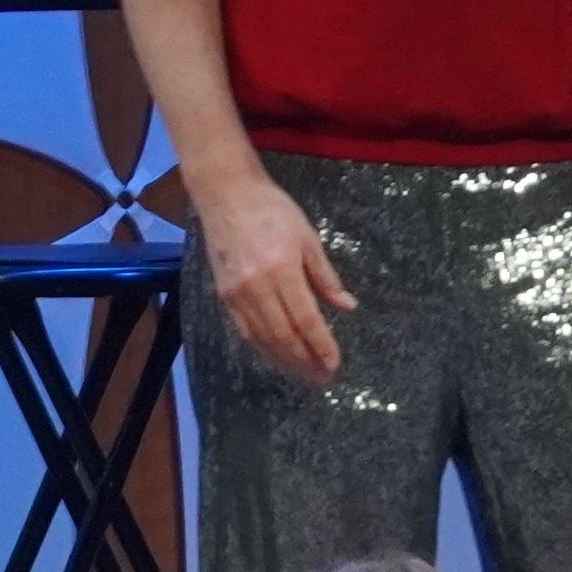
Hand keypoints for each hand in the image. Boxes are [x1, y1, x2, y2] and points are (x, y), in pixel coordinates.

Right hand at [188, 170, 356, 381]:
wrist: (225, 194)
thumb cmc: (273, 210)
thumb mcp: (308, 237)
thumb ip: (325, 276)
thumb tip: (347, 306)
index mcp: (282, 269)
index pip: (306, 318)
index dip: (322, 345)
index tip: (335, 363)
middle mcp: (256, 286)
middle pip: (283, 335)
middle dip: (305, 360)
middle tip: (323, 377)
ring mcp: (236, 293)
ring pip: (263, 338)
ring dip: (285, 360)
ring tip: (305, 373)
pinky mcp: (223, 294)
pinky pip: (245, 330)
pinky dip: (263, 348)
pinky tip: (278, 356)